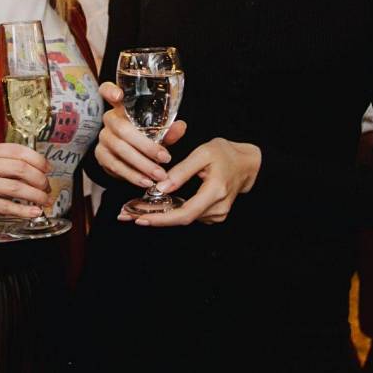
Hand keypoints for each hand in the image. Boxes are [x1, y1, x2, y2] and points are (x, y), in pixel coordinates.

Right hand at [0, 143, 51, 230]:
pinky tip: (34, 213)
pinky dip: (24, 210)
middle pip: (19, 168)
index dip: (37, 159)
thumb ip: (3, 162)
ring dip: (35, 195)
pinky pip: (6, 205)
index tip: (48, 169)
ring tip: (44, 201)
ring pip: (16, 187)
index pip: (17, 150)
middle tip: (47, 188)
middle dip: (39, 179)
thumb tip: (38, 168)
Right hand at [95, 81, 186, 188]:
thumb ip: (168, 130)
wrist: (130, 158)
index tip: (118, 95)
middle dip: (146, 146)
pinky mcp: (101, 155)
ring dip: (142, 164)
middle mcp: (110, 119)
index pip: (107, 91)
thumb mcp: (158, 132)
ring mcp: (103, 137)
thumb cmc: (145, 137)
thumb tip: (180, 127)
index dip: (110, 91)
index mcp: (122, 106)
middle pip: (122, 129)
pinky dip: (132, 175)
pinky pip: (115, 166)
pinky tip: (145, 181)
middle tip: (165, 158)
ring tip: (159, 175)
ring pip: (120, 149)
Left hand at [119, 137, 261, 226]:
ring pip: (183, 218)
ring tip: (133, 211)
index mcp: (215, 192)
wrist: (247, 163)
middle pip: (180, 219)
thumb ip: (182, 171)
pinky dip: (170, 213)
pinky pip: (188, 215)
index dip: (161, 219)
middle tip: (125, 216)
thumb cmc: (225, 154)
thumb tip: (161, 187)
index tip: (140, 219)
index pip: (185, 213)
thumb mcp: (203, 153)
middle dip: (152, 218)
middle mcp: (217, 208)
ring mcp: (216, 214)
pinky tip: (153, 208)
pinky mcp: (213, 214)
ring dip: (159, 215)